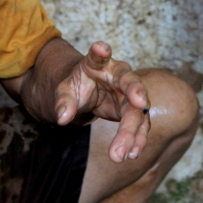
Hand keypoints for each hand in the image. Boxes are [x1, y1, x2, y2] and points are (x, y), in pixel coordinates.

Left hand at [55, 41, 150, 161]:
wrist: (89, 91)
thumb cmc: (78, 85)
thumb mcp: (65, 91)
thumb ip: (63, 102)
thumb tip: (62, 118)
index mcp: (101, 65)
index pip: (100, 57)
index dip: (100, 52)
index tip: (100, 48)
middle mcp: (122, 77)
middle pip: (131, 84)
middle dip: (137, 93)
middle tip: (138, 103)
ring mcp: (131, 95)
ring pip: (138, 111)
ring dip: (132, 131)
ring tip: (122, 152)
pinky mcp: (134, 112)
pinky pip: (139, 126)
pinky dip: (136, 140)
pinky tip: (131, 154)